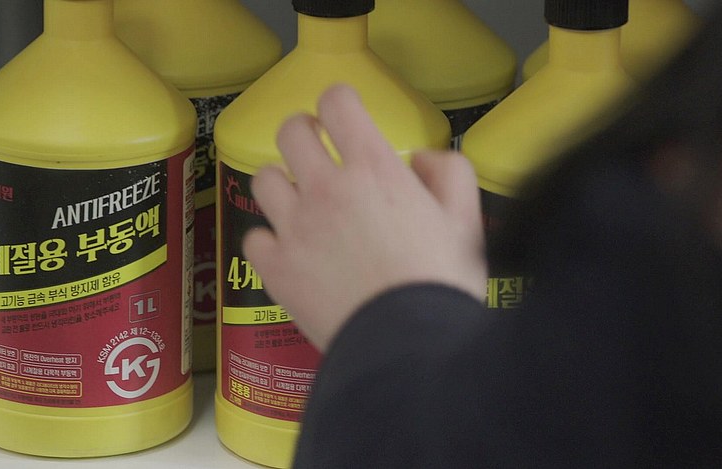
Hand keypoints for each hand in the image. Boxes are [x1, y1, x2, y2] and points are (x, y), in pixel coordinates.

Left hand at [242, 85, 487, 351]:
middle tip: (316, 148)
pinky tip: (288, 251)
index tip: (344, 112)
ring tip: (299, 201)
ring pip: (263, 179)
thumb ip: (448, 172)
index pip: (338, 102)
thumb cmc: (442, 281)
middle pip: (290, 131)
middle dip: (303, 131)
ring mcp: (294, 228)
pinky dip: (269, 240)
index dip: (340, 99)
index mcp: (373, 168)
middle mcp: (325, 188)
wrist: (408, 345)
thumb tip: (419, 159)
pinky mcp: (275, 268)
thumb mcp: (467, 217)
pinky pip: (254, 237)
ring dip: (282, 182)